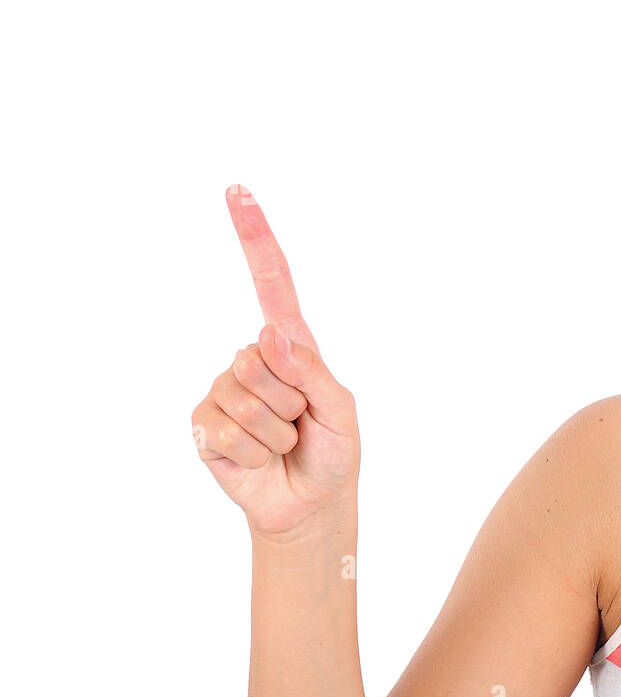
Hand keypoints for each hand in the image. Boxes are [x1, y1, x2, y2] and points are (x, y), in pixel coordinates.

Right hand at [191, 184, 360, 540]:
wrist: (310, 504)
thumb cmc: (332, 450)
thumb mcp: (339, 409)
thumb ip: (310, 371)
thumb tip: (267, 336)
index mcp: (290, 346)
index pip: (271, 282)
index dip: (254, 237)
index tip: (237, 192)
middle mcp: (252, 360)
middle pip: (260, 359)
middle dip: (291, 401)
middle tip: (300, 424)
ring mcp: (225, 390)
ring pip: (246, 399)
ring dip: (276, 432)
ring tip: (283, 444)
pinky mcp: (204, 425)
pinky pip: (227, 431)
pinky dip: (254, 452)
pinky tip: (259, 458)